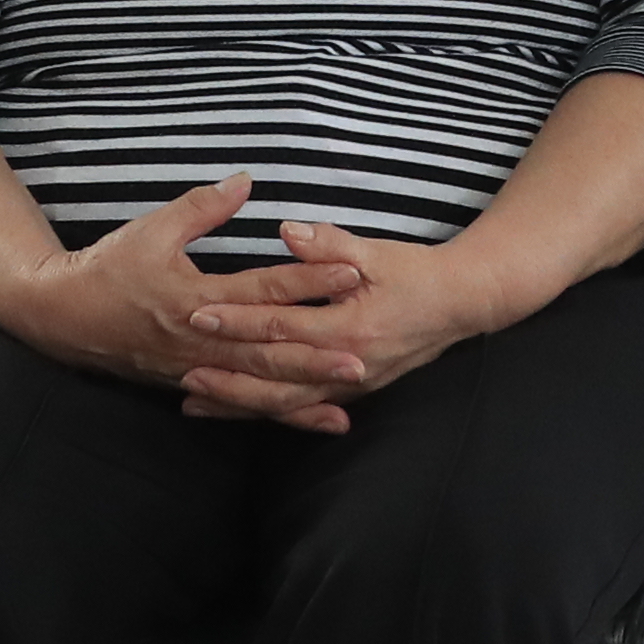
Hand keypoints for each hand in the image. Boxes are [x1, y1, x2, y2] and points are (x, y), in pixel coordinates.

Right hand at [0, 174, 355, 389]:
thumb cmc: (108, 267)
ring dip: (305, 388)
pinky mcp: (192, 383)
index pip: (262, 289)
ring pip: (258, 383)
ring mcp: (196, 368)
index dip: (308, 279)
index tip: (352, 271)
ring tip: (350, 390)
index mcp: (193, 298)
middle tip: (364, 353)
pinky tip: (316, 417)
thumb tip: (246, 181)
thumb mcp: (152, 229)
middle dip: (317, 352)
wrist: (62, 317)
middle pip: (267, 348)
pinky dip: (280, 411)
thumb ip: (202, 207)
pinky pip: (242, 401)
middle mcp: (199, 341)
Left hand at [175, 218, 519, 432]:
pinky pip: (302, 407)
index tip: (197, 314)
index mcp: (348, 327)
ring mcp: (350, 383)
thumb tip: (287, 231)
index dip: (237, 320)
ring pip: (284, 402)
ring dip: (238, 403)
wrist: (462, 302)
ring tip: (194, 401)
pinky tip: (238, 412)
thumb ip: (329, 245)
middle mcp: (347, 364)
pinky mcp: (353, 390)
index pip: (279, 326)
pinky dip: (267, 412)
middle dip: (226, 374)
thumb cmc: (418, 272)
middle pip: (274, 376)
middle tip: (181, 368)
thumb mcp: (376, 252)